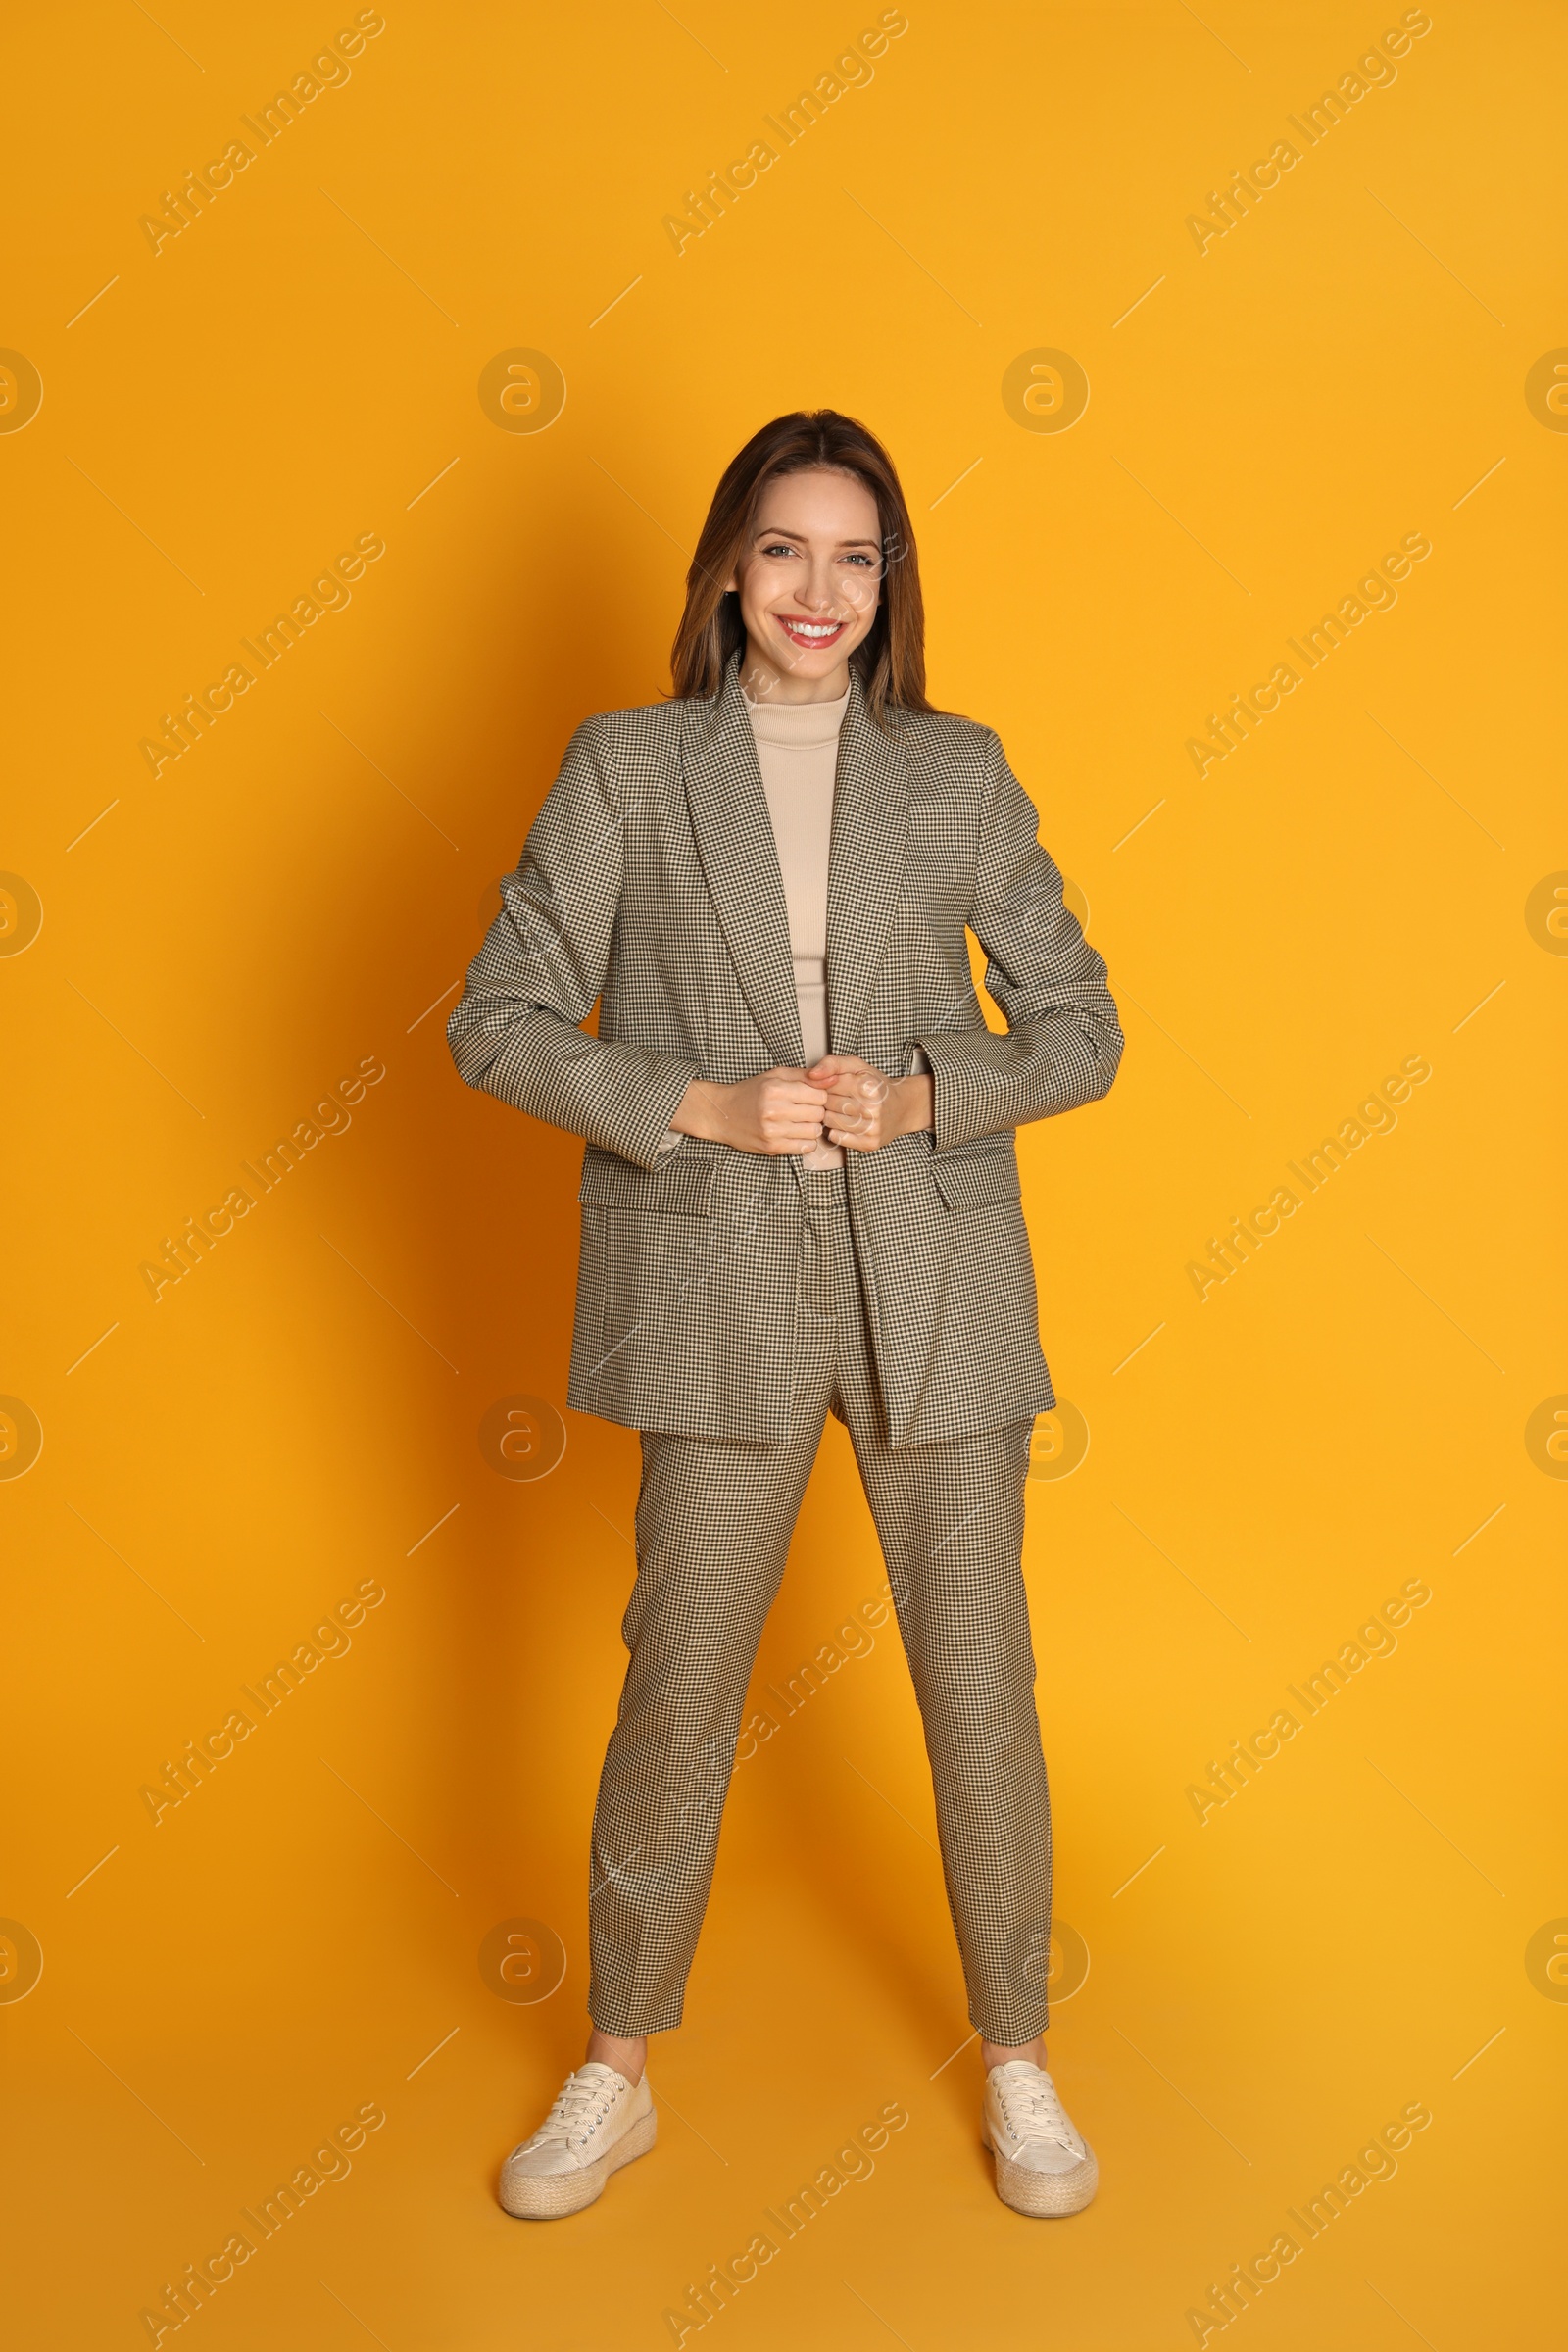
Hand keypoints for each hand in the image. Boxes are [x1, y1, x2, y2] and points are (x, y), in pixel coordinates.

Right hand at [671, 1069, 827, 1155]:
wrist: (722, 1114)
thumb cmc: (751, 1092)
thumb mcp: (775, 1076)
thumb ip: (806, 1076)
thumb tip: (835, 1078)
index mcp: (775, 1089)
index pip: (819, 1095)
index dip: (819, 1096)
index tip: (811, 1097)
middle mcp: (774, 1110)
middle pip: (818, 1114)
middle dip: (816, 1112)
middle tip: (805, 1110)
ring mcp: (772, 1131)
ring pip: (814, 1131)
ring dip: (811, 1127)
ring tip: (799, 1122)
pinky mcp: (771, 1148)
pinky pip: (805, 1147)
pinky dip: (805, 1141)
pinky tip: (795, 1133)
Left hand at [806, 1056, 932, 1151]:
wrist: (901, 1108)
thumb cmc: (875, 1085)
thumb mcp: (857, 1066)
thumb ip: (832, 1064)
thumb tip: (811, 1075)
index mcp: (869, 1086)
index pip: (829, 1085)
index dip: (829, 1084)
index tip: (839, 1085)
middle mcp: (873, 1108)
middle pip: (828, 1104)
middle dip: (829, 1100)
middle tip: (841, 1098)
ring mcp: (872, 1128)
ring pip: (829, 1121)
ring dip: (831, 1115)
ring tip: (843, 1110)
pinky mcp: (870, 1144)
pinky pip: (836, 1138)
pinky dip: (836, 1130)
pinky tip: (846, 1123)